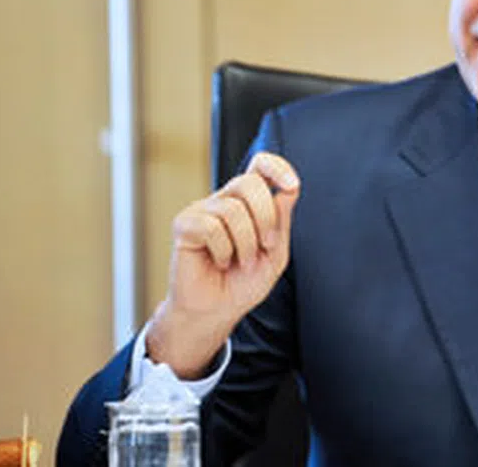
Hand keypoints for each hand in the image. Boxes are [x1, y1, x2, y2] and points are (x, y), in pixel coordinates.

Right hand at [145, 152, 299, 377]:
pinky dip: (224, 251)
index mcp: (249, 202)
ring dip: (246, 243)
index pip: (260, 165)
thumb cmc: (244, 282)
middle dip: (266, 217)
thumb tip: (289, 188)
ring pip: (233, 208)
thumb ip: (281, 221)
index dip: (277, 166)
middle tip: (267, 245)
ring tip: (242, 262)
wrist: (217, 311)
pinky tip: (220, 262)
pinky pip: (211, 227)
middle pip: (249, 182)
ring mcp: (203, 210)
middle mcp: (226, 199)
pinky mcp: (185, 224)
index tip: (292, 185)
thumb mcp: (275, 253)